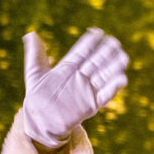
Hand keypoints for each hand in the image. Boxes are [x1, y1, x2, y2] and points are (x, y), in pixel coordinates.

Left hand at [22, 27, 127, 147]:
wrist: (39, 121)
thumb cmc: (36, 97)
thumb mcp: (34, 73)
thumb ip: (35, 54)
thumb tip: (30, 33)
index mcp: (68, 68)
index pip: (82, 52)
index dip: (90, 42)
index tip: (97, 32)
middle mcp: (80, 77)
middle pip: (97, 61)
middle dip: (106, 52)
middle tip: (114, 42)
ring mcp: (87, 90)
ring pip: (105, 75)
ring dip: (114, 67)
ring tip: (122, 57)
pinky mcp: (92, 104)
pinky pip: (105, 95)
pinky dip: (113, 87)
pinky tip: (121, 78)